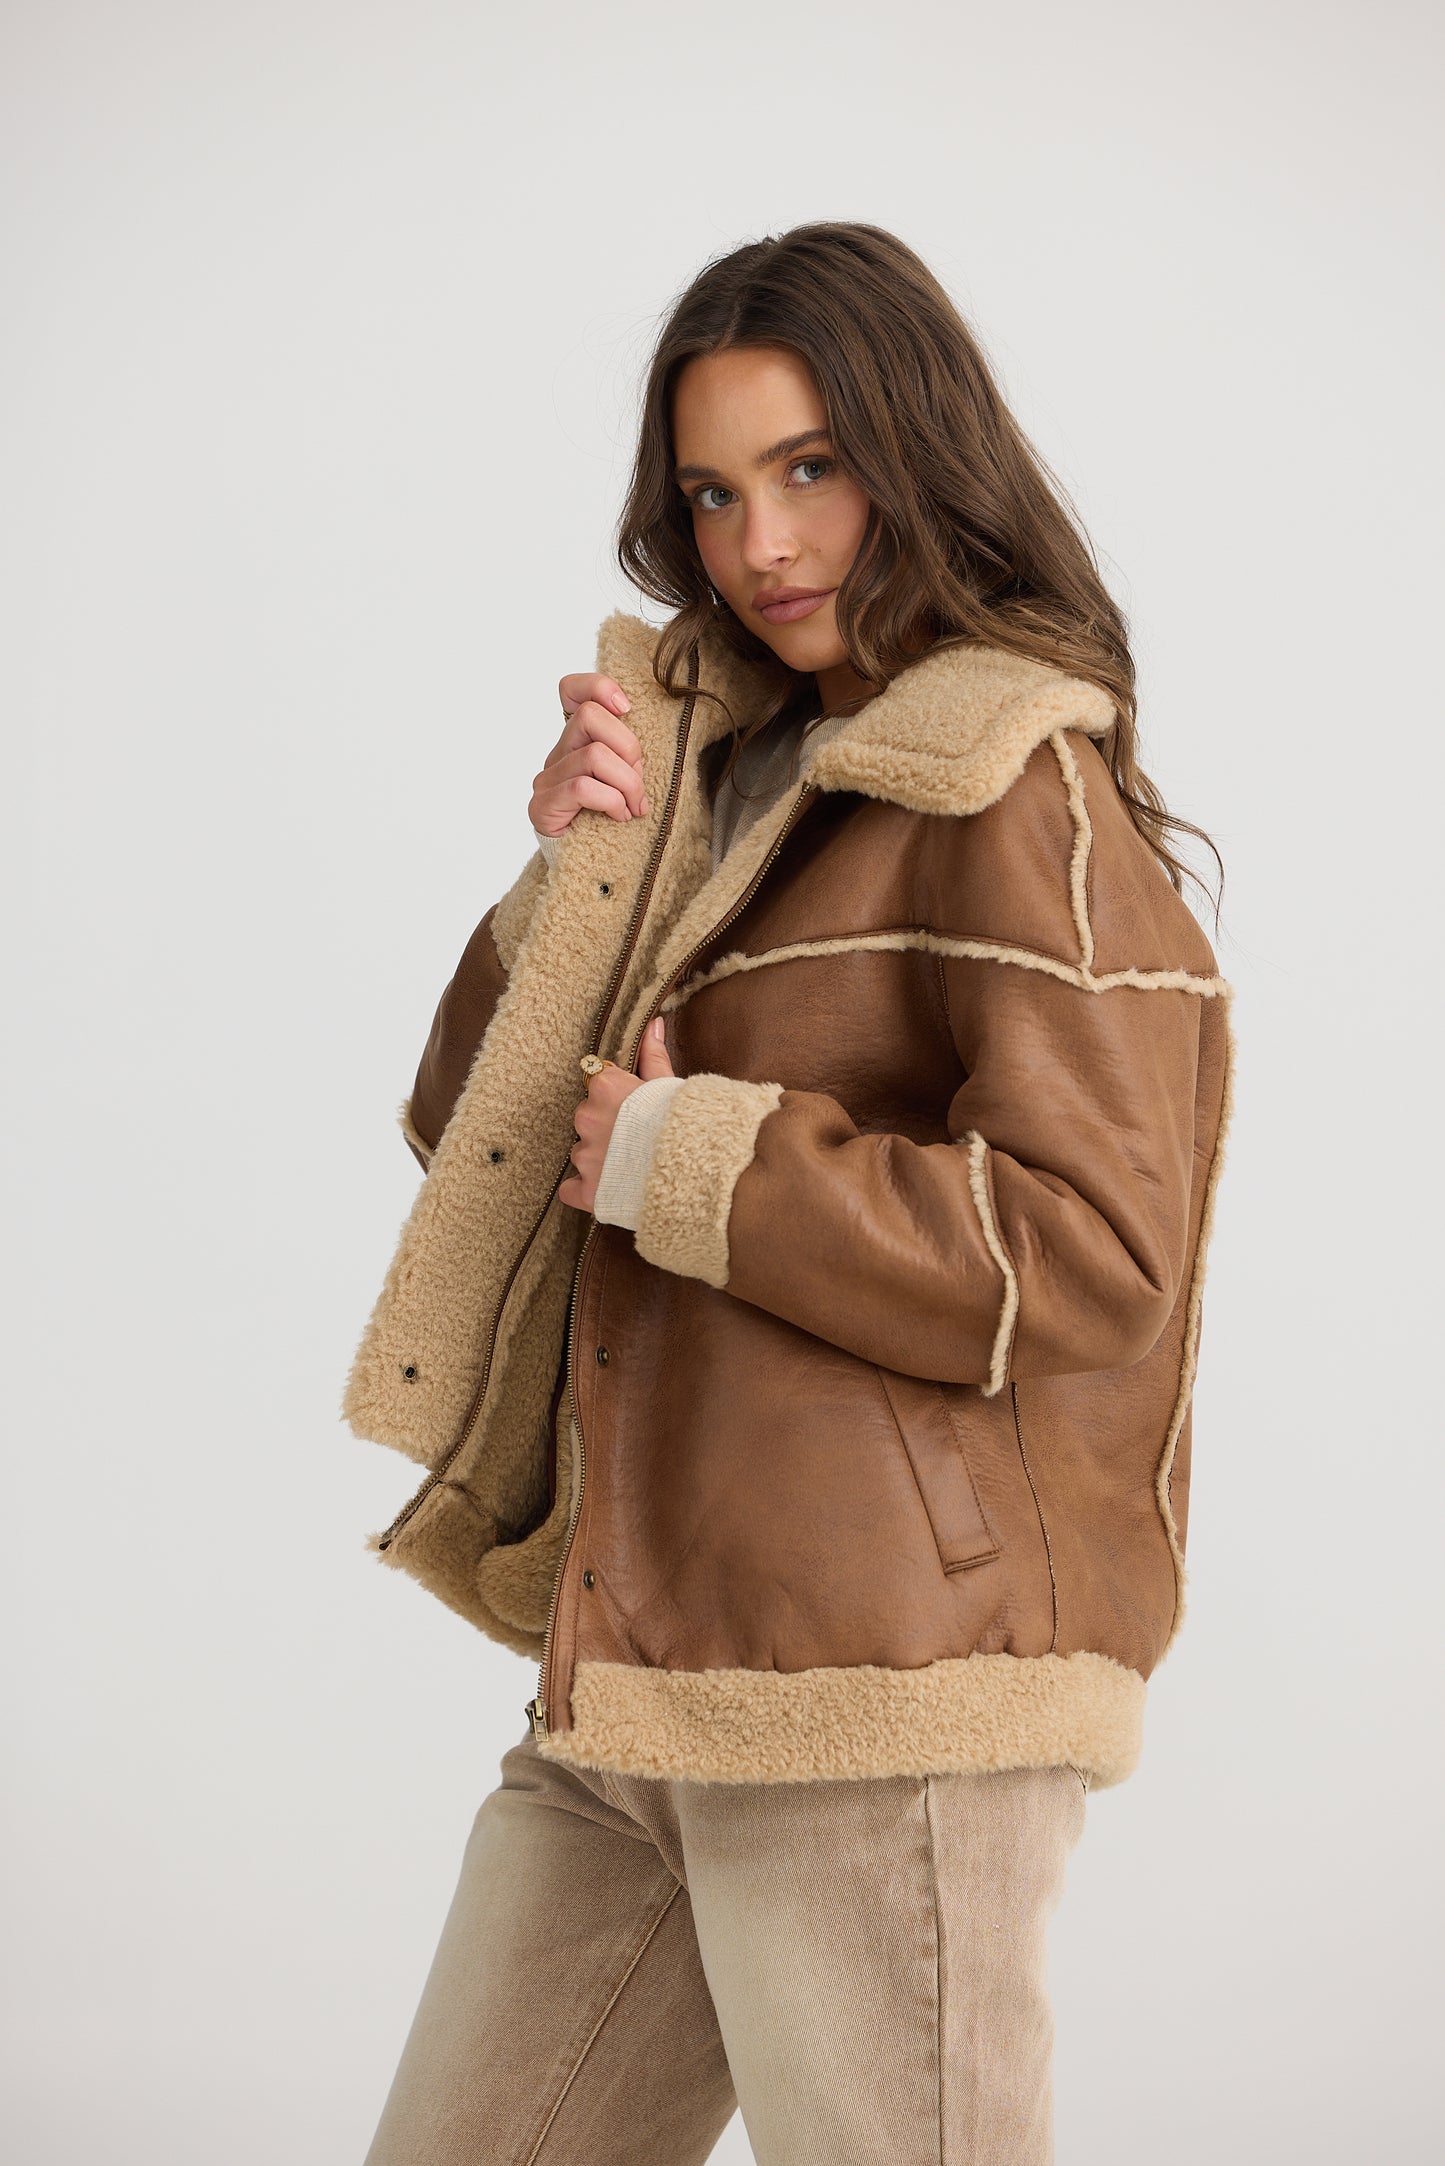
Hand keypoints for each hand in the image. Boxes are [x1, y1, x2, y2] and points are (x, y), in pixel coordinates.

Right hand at [530, 673, 649, 839]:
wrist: (591, 872)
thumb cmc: (616, 823)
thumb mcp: (630, 779)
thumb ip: (629, 753)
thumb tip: (639, 728)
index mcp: (576, 742)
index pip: (570, 690)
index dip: (598, 687)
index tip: (626, 708)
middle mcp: (556, 755)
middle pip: (590, 717)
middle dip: (628, 749)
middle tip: (638, 785)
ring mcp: (546, 780)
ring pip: (594, 755)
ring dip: (627, 784)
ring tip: (633, 808)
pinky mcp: (542, 807)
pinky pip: (583, 787)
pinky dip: (611, 802)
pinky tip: (619, 818)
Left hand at [559, 1017, 674, 1212]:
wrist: (696, 1171)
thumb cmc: (685, 1126)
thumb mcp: (670, 1085)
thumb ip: (653, 1055)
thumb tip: (652, 1023)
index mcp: (604, 1087)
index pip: (598, 1084)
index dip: (618, 1097)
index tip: (635, 1109)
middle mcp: (587, 1118)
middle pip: (587, 1118)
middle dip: (605, 1127)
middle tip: (636, 1139)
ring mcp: (585, 1157)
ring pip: (582, 1153)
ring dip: (599, 1158)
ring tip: (632, 1166)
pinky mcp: (586, 1191)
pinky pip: (572, 1189)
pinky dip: (586, 1189)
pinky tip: (609, 1188)